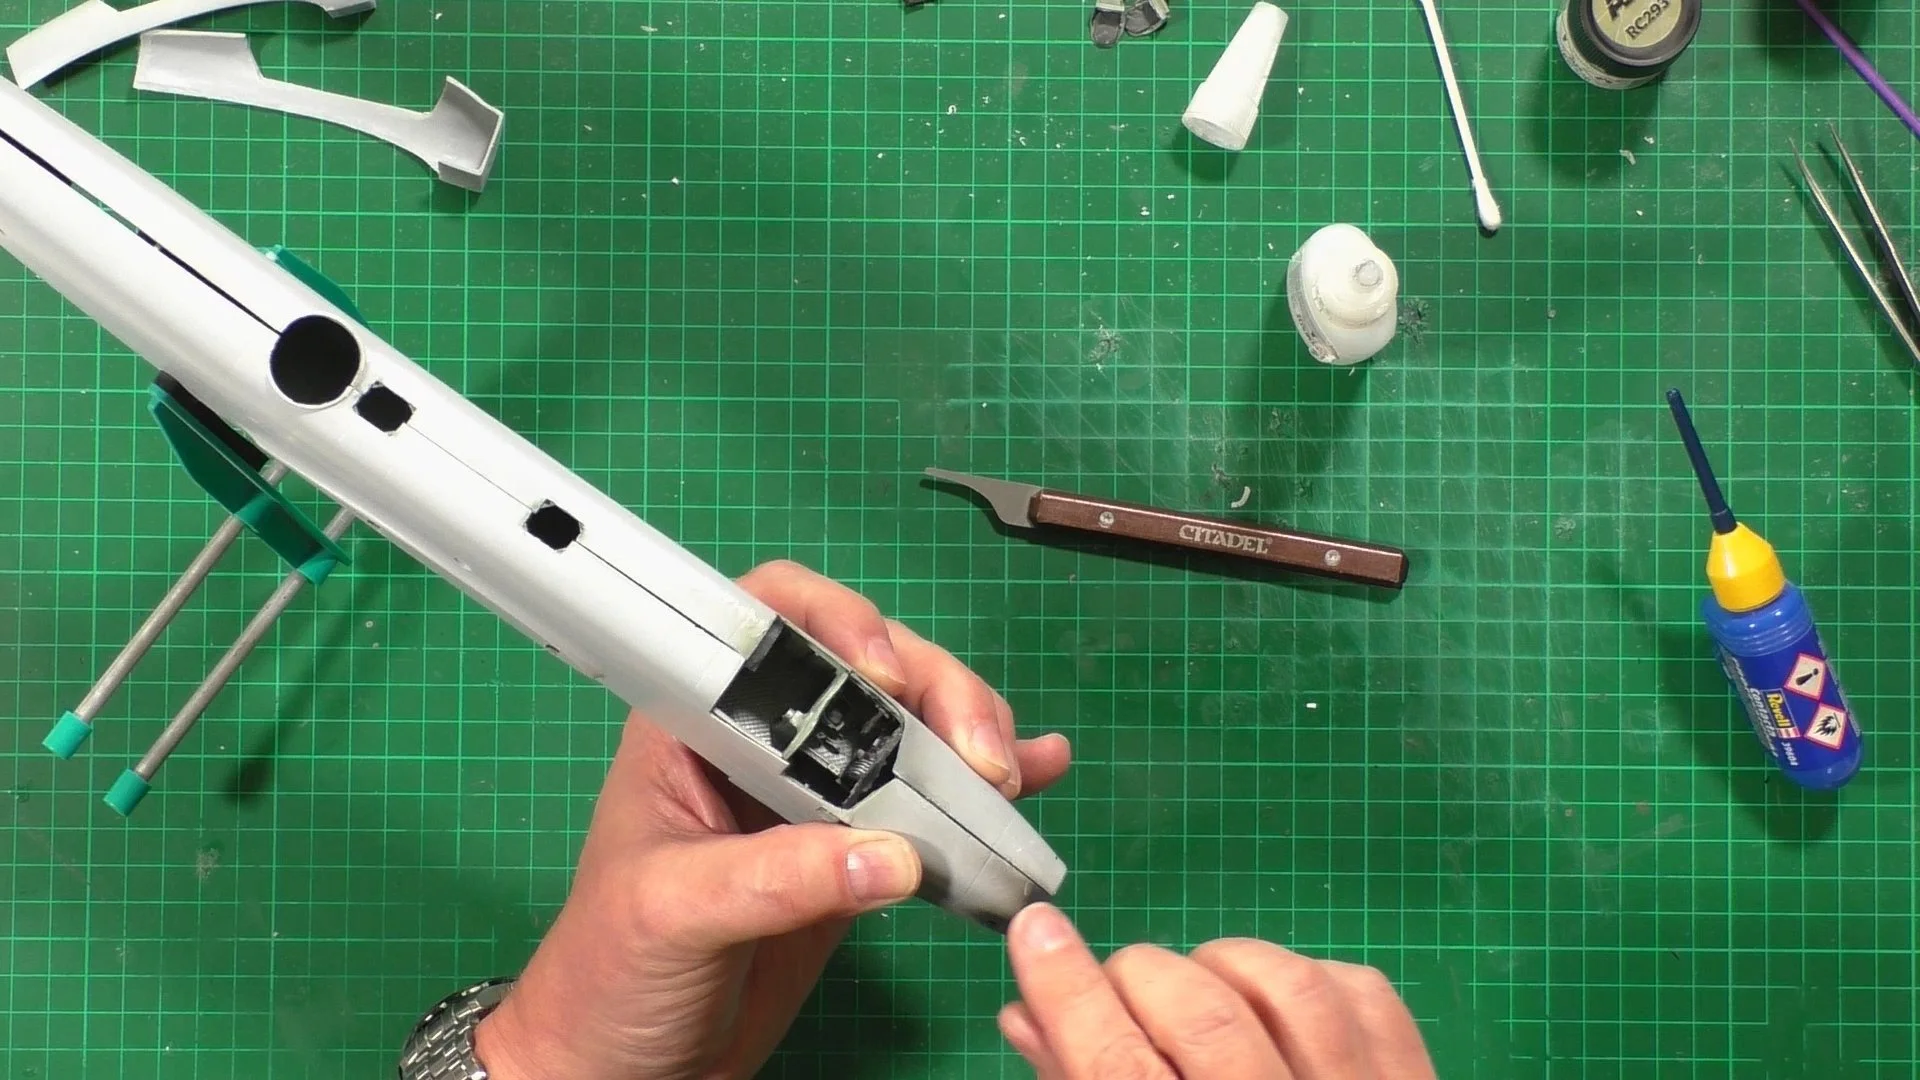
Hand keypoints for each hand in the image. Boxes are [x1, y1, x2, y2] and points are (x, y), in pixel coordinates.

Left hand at [471, 560, 1071, 1079]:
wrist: (625, 1066)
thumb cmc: (610, 974)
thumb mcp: (674, 913)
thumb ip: (777, 879)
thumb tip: (895, 857)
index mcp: (694, 725)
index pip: (768, 623)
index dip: (834, 622)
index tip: (885, 674)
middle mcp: (762, 743)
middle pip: (866, 667)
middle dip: (934, 691)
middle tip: (978, 756)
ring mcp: (815, 794)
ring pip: (911, 724)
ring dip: (971, 735)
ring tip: (1008, 776)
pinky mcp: (858, 849)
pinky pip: (932, 799)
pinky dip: (987, 783)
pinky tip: (1040, 769)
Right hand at [999, 904, 1436, 1079]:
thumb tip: (1029, 1015)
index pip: (1117, 1069)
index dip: (1068, 990)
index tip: (1036, 928)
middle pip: (1203, 1021)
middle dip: (1140, 975)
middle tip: (1121, 985)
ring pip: (1290, 989)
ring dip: (1223, 966)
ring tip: (1197, 988)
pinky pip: (1363, 993)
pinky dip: (1307, 977)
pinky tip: (1274, 1003)